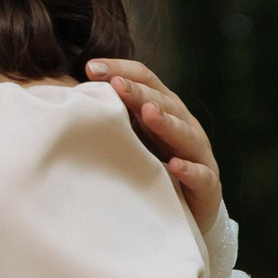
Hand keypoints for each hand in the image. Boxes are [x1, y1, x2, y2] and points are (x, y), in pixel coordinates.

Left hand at [86, 57, 222, 232]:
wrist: (189, 210)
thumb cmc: (154, 167)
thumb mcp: (133, 138)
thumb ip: (113, 118)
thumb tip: (69, 99)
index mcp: (165, 109)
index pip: (146, 79)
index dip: (121, 70)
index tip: (91, 67)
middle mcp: (184, 125)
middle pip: (163, 102)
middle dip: (139, 92)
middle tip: (115, 84)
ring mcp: (198, 154)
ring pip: (185, 133)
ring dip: (167, 122)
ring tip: (149, 113)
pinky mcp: (207, 185)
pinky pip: (201, 175)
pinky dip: (189, 170)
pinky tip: (175, 166)